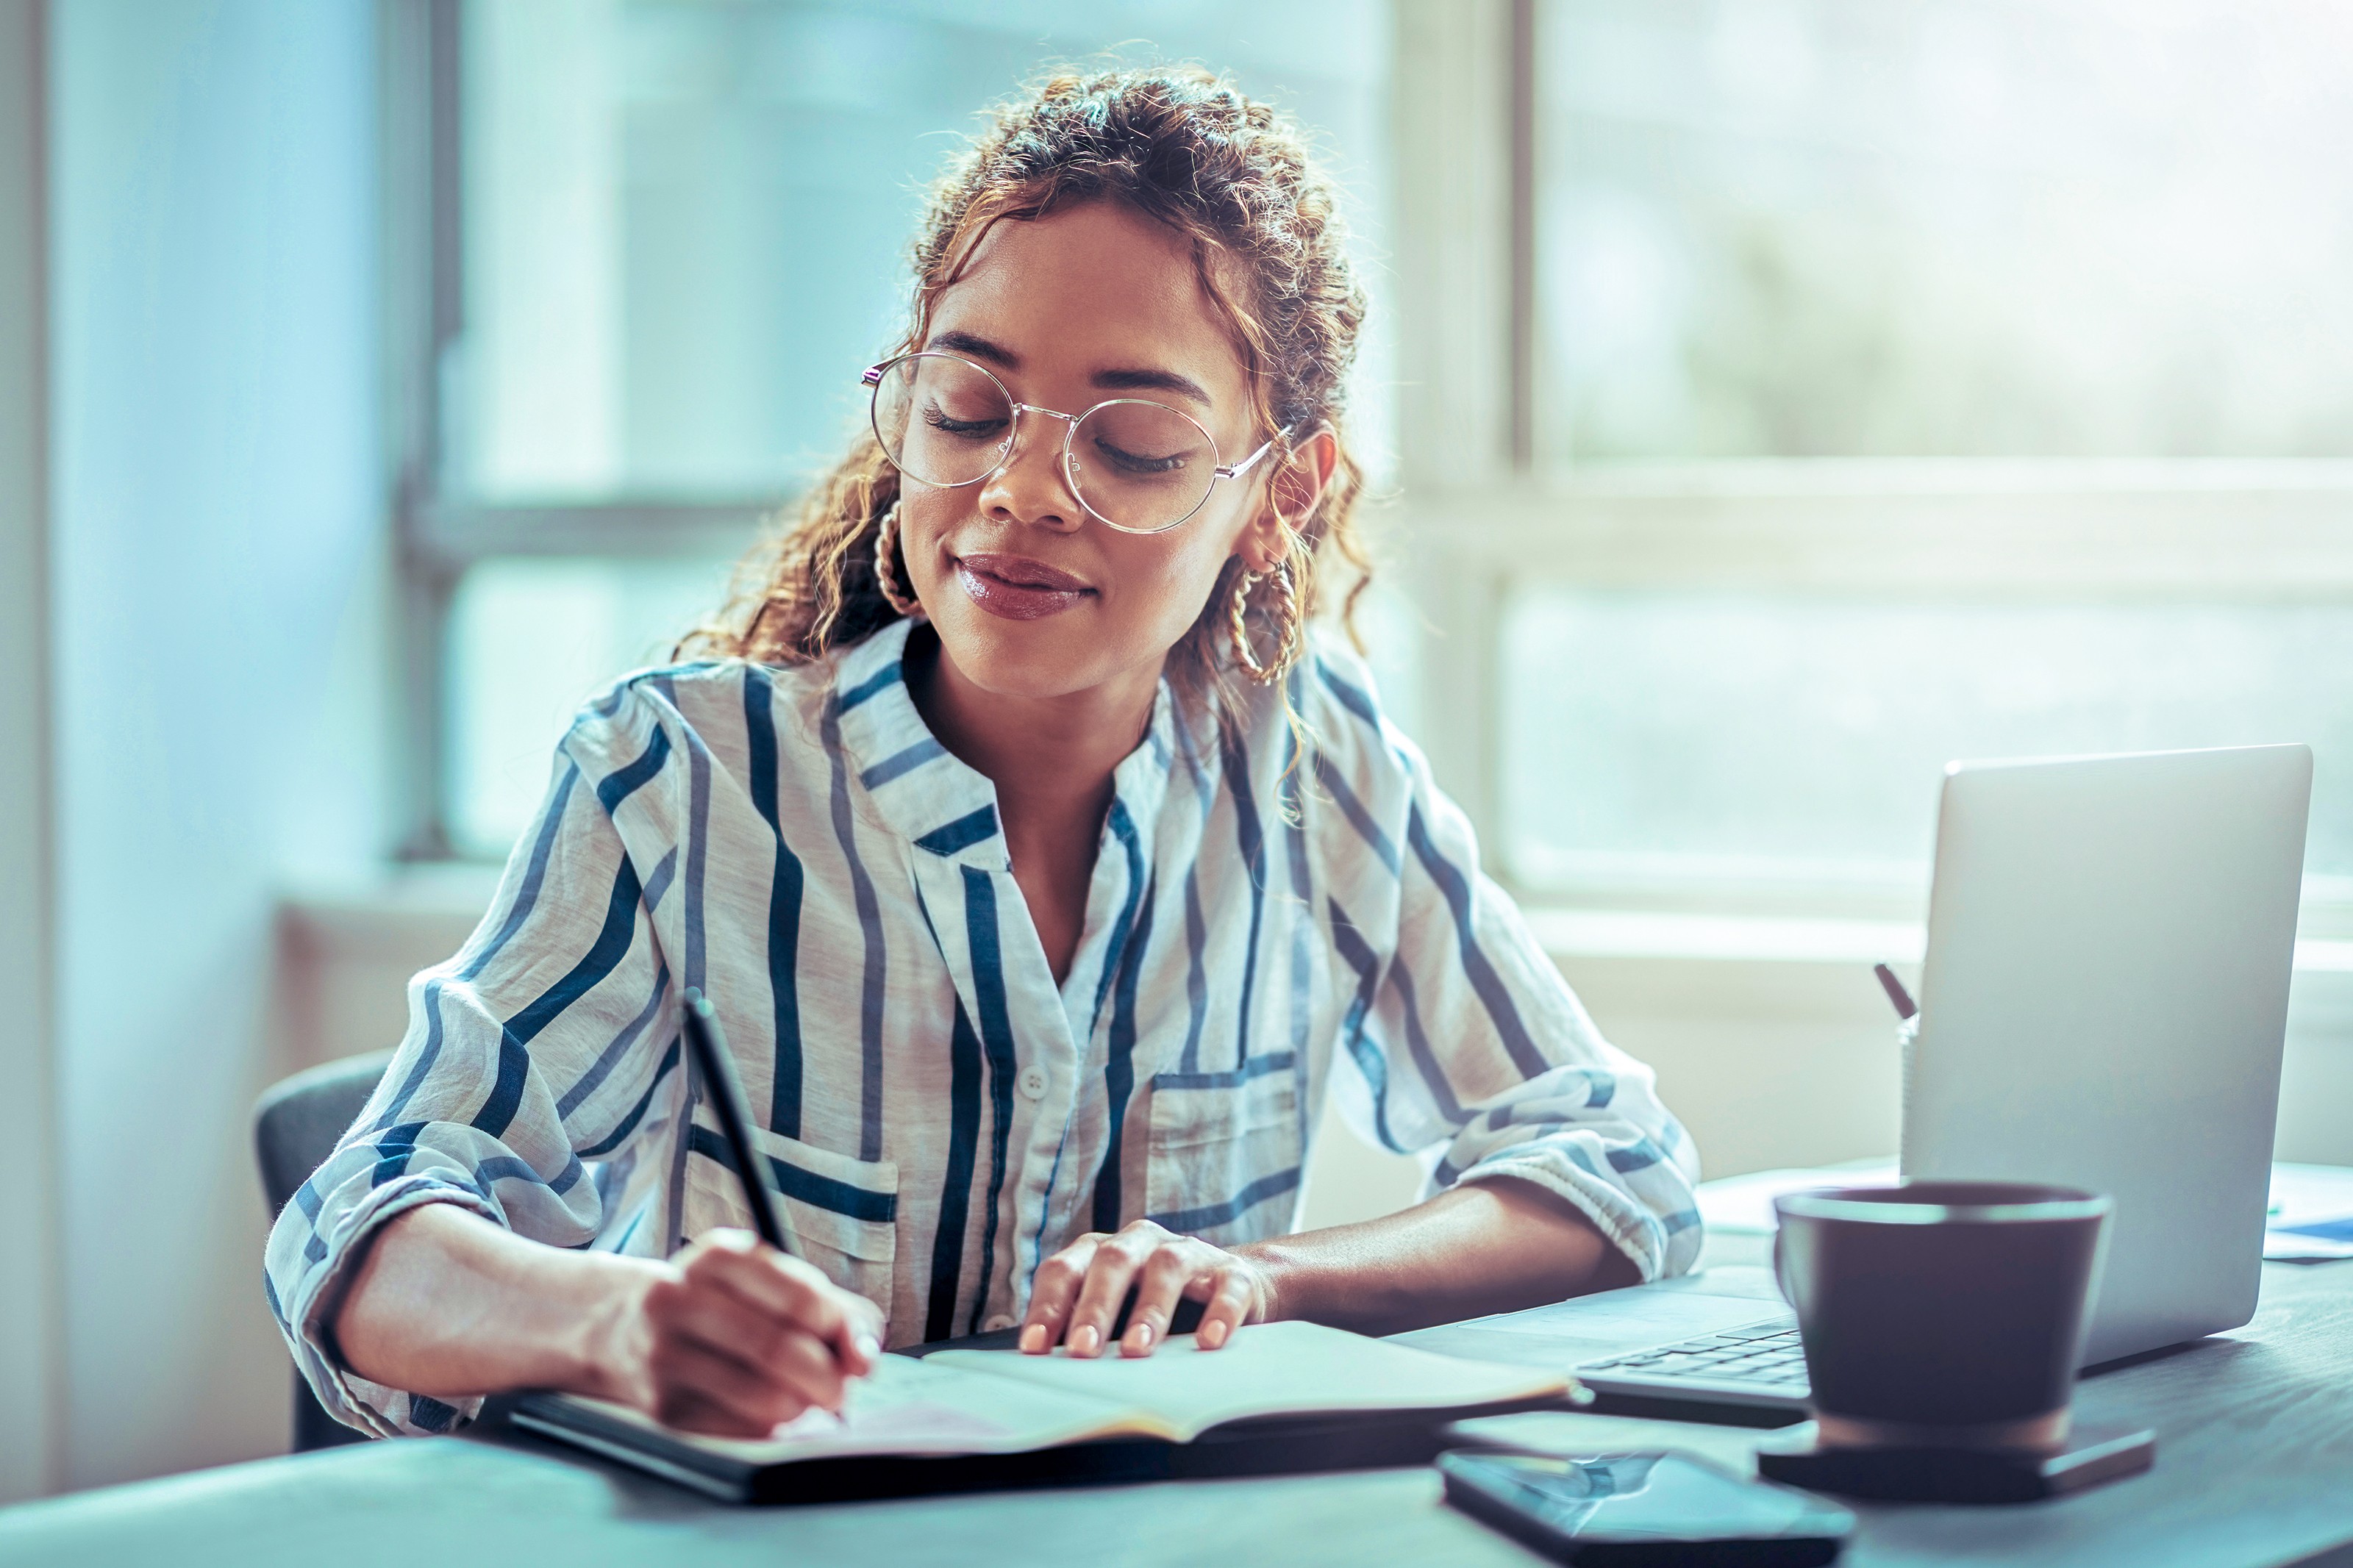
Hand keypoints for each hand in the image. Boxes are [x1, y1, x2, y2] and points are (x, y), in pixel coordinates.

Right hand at [607, 1228, 883, 1436]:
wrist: (621, 1328)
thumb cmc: (720, 1304)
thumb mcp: (768, 1284)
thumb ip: (831, 1310)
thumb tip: (864, 1357)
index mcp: (717, 1257)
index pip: (803, 1299)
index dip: (841, 1330)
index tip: (853, 1347)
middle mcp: (680, 1299)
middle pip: (780, 1350)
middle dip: (827, 1378)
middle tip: (839, 1389)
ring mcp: (663, 1355)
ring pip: (762, 1397)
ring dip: (799, 1406)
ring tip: (801, 1399)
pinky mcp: (660, 1407)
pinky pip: (738, 1429)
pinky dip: (766, 1427)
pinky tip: (763, 1411)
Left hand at [1018, 1220, 1271, 1357]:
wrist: (1232, 1288)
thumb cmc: (1155, 1307)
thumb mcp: (1115, 1314)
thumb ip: (1081, 1333)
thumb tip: (1039, 1374)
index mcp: (1103, 1251)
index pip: (1065, 1270)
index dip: (1047, 1307)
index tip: (1034, 1349)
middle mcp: (1142, 1242)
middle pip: (1112, 1261)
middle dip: (1095, 1306)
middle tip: (1083, 1351)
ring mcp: (1190, 1253)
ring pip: (1167, 1266)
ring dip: (1149, 1308)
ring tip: (1137, 1350)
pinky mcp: (1233, 1273)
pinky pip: (1227, 1286)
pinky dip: (1219, 1312)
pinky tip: (1209, 1342)